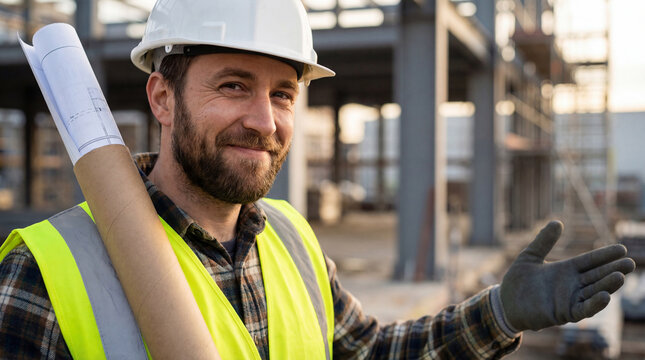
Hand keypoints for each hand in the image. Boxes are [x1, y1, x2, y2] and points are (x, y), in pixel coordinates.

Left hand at [500, 221, 635, 331]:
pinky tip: (606, 296)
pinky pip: (582, 309)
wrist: (505, 302)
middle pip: (597, 276)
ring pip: (594, 292)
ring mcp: (569, 299)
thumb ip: (544, 241)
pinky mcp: (563, 313)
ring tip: (620, 276)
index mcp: (566, 270)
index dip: (605, 255)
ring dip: (607, 286)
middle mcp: (572, 285)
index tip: (622, 248)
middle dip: (613, 270)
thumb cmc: (518, 281)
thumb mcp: (530, 256)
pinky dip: (594, 304)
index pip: (590, 261)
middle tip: (630, 263)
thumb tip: (557, 222)